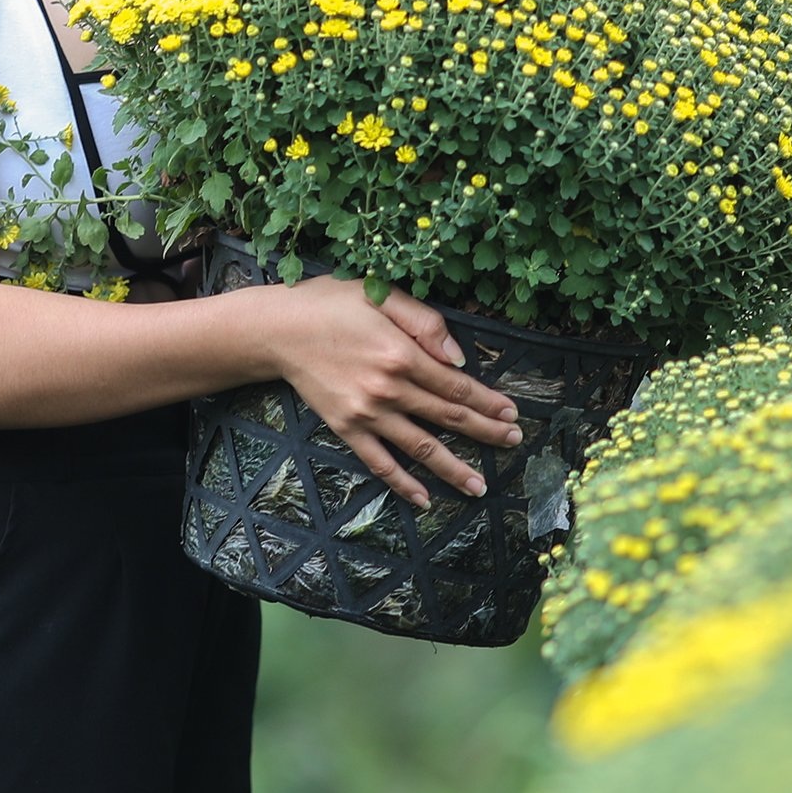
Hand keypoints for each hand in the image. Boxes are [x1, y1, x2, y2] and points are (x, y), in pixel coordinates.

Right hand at [259, 277, 524, 507]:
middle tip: (514, 442)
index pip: (456, 385)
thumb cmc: (330, 304)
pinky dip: (403, 483)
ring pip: (421, 447)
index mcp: (401, 353)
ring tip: (479, 486)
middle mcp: (388, 389)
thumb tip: (459, 359)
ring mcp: (366, 414)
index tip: (512, 412)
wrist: (277, 330)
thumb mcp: (380, 293)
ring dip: (454, 469)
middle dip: (485, 431)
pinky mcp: (346, 428)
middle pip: (447, 416)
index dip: (487, 401)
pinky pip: (380, 463)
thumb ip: (425, 321)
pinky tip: (424, 499)